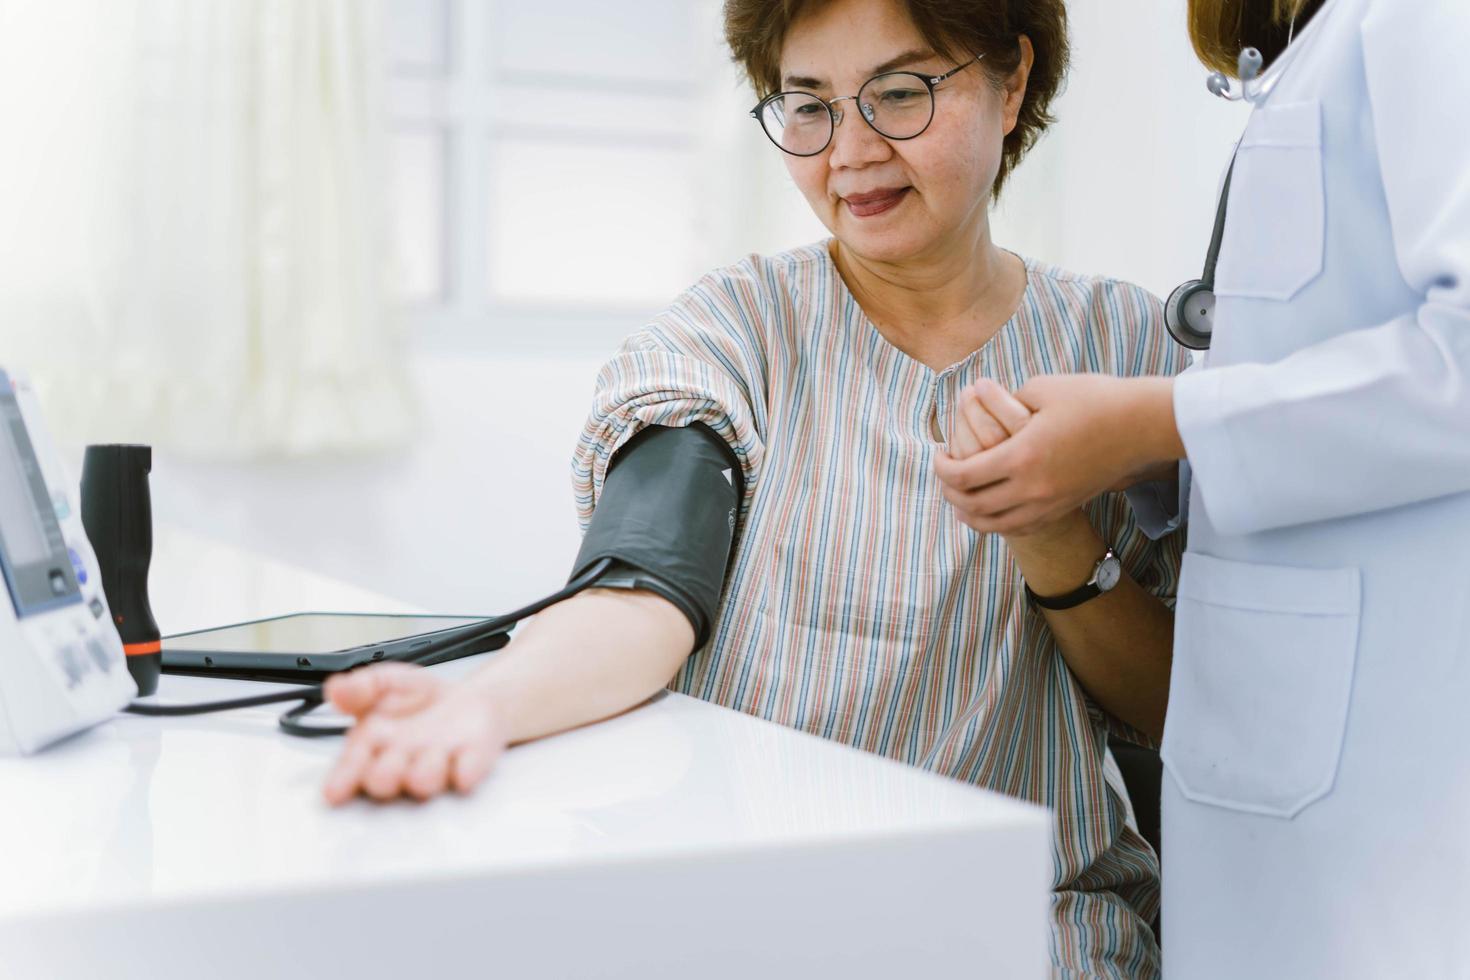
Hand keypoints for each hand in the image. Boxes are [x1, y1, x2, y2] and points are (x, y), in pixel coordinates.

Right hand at [322, 663, 509, 804]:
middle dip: (383, 773)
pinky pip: (466, 775)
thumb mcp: (386, 683)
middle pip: (382, 782)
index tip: (334, 791)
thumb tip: (336, 689)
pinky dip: (464, 770)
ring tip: (431, 747)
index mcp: (372, 746)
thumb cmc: (420, 700)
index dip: (342, 779)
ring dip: (424, 768)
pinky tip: (460, 758)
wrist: (469, 699)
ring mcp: (435, 769)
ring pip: (422, 782)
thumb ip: (361, 686)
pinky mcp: (468, 766)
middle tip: (391, 753)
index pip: (350, 767)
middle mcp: (400, 765)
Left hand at [932, 374, 1180, 535]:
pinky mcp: (1062, 508)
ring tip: (959, 495)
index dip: (941, 467)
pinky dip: (996, 522)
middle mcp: (1032, 488)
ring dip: (968, 513)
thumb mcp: (1042, 388)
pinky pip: (1018, 527)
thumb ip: (1004, 398)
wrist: (1140, 425)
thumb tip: (979, 397)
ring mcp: (1049, 503)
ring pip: (993, 525)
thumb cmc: (1094, 399)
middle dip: (949, 491)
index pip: (964, 475)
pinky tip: (989, 507)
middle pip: (972, 506)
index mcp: (1022, 456)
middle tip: (943, 474)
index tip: (937, 454)